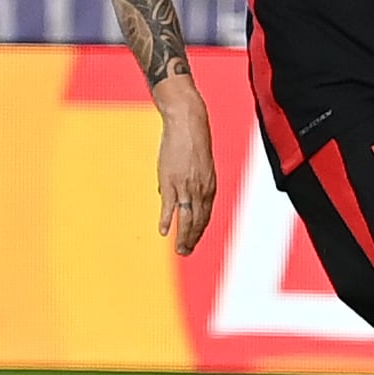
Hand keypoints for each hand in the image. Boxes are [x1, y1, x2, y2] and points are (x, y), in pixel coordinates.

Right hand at [155, 78, 217, 255]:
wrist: (188, 122)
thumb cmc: (191, 139)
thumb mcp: (195, 163)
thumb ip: (187, 180)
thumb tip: (168, 193)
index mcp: (209, 186)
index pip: (205, 215)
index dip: (199, 230)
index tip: (193, 242)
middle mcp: (201, 189)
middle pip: (198, 221)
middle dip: (192, 239)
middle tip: (185, 252)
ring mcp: (187, 186)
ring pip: (187, 218)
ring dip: (184, 236)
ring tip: (180, 250)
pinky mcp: (172, 180)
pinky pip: (171, 206)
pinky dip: (168, 220)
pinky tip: (165, 232)